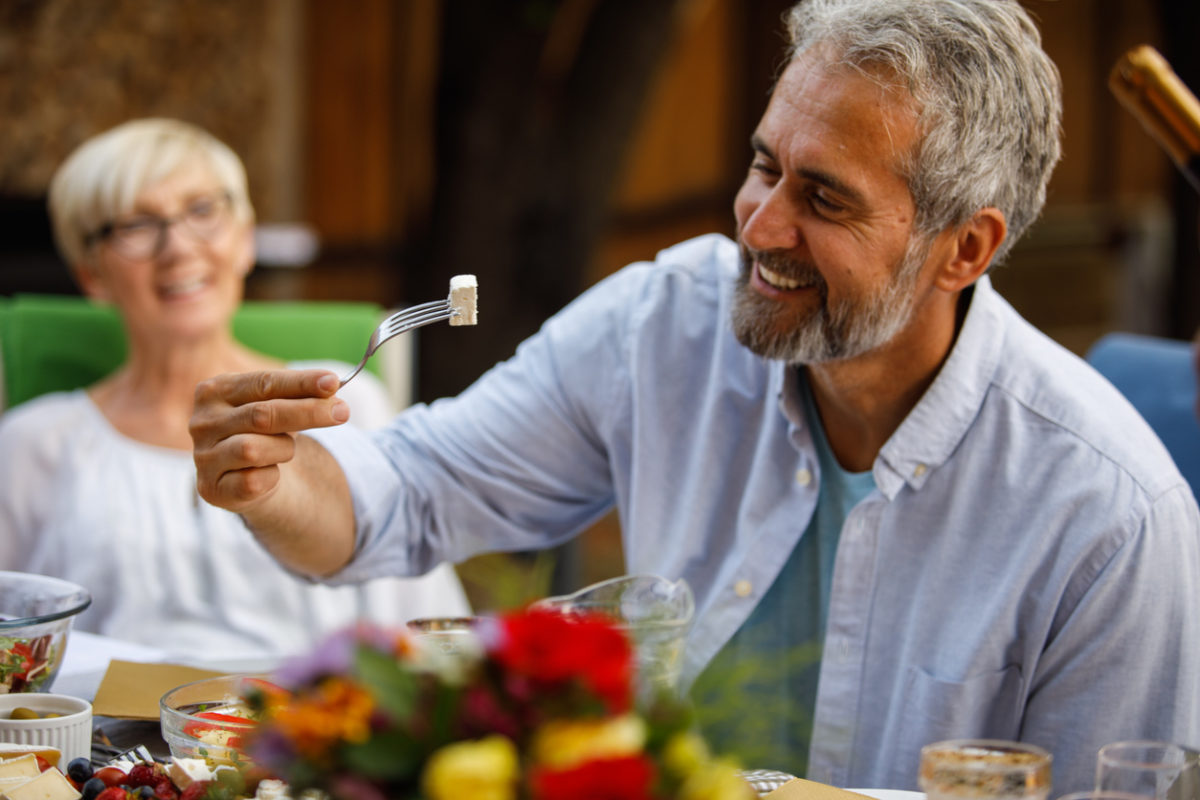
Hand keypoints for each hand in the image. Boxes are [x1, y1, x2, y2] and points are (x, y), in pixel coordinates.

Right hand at [190, 369, 348, 513]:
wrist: (248, 477)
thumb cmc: (267, 433)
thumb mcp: (280, 406)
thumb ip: (300, 395)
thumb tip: (331, 385)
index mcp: (215, 391)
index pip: (263, 383)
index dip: (300, 383)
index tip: (333, 382)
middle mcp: (202, 422)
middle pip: (262, 414)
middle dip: (307, 412)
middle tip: (343, 412)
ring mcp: (203, 457)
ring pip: (253, 449)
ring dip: (283, 449)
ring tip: (286, 450)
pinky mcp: (211, 489)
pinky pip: (253, 482)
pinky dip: (271, 477)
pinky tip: (272, 474)